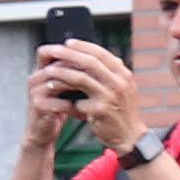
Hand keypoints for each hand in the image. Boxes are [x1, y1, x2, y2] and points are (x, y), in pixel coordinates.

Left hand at [27, 39, 139, 155]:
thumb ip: (110, 72)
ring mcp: (110, 97)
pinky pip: (78, 101)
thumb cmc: (121, 111)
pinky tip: (55, 95)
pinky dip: (66, 97)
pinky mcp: (100, 111)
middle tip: (54, 51)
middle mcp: (119, 83)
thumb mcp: (122, 88)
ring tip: (49, 71)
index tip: (68, 42)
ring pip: (81, 79)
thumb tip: (92, 55)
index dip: (83, 46)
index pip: (101, 54)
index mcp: (124, 74)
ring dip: (62, 74)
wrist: (130, 137)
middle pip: (90, 62)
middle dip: (69, 55)